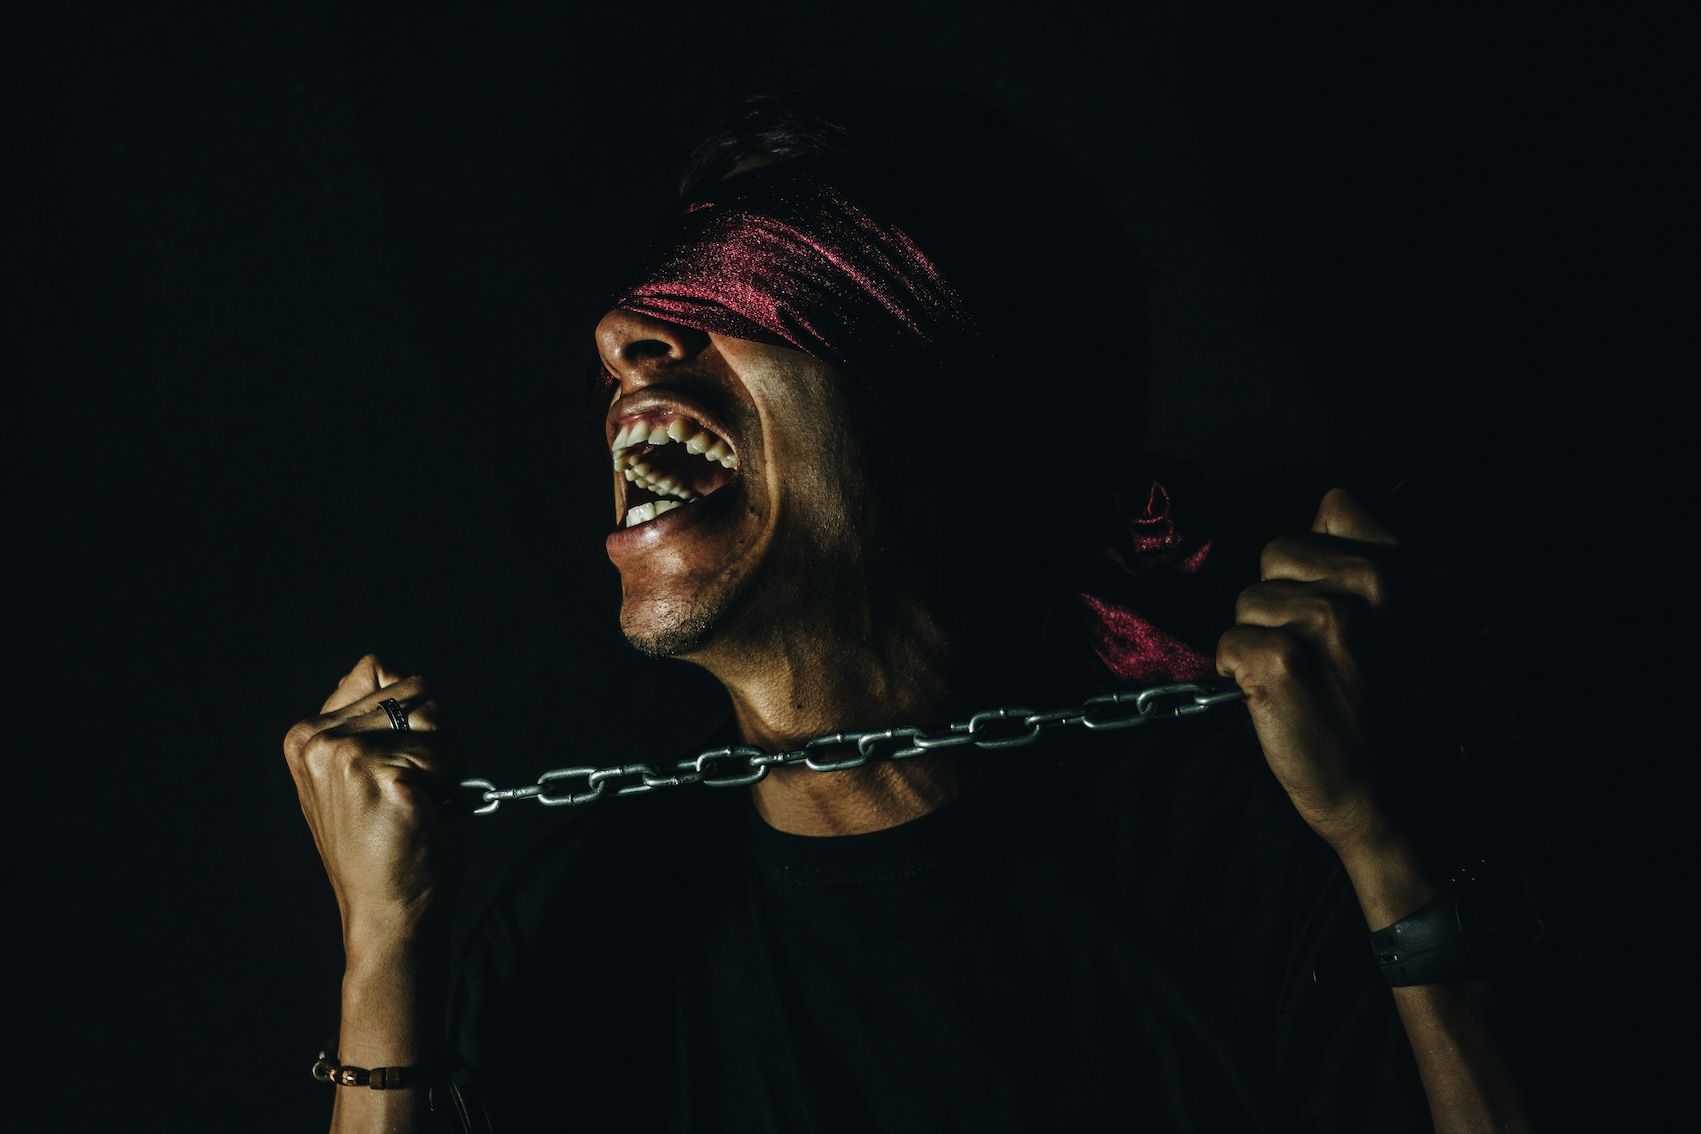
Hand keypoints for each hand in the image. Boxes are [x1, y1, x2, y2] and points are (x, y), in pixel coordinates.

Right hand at [283, 654, 460, 951]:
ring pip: (435, 709)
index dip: (412, 713)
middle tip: (417, 791)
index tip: (401, 767)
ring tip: (419, 801)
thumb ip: (370, 719)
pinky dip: (452, 778)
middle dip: (436, 734)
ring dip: (446, 755)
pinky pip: (447, 746)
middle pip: (417, 686)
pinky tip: (425, 813)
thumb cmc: (392, 846)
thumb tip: (381, 663)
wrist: (391, 916)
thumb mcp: (369, 773)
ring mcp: (341, 752)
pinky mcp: (375, 770)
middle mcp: (315, 737)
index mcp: (306, 735)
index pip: (380, 670)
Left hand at [1216, 489, 1404, 855]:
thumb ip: (1373, 562)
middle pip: (1276, 553)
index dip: (1317, 557)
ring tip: (1309, 680)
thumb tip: (1327, 509)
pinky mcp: (1280, 662)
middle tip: (1321, 655)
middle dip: (1282, 601)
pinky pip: (1226, 642)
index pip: (1335, 507)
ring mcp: (1324, 622)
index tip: (1333, 604)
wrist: (1397, 796)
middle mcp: (1369, 586)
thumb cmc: (1396, 711)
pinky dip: (1239, 674)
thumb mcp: (1414, 621)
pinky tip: (1280, 700)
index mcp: (1405, 570)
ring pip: (1247, 601)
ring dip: (1263, 639)